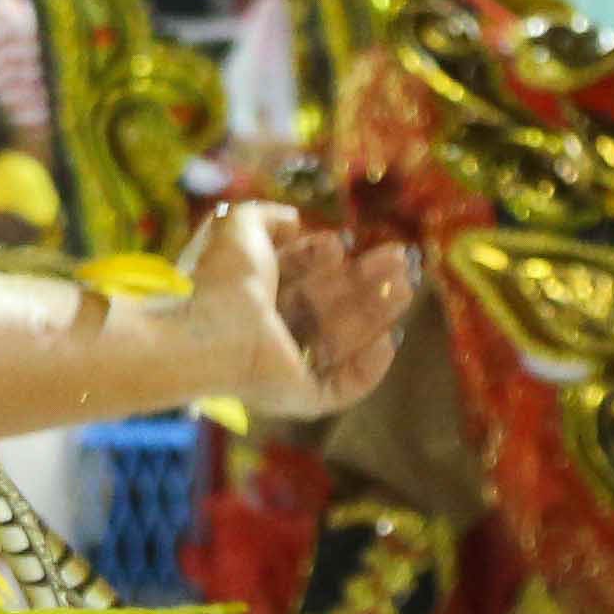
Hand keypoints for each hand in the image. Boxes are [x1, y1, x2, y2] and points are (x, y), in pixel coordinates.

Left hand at [181, 202, 412, 419]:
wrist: (208, 333)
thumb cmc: (220, 279)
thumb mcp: (237, 228)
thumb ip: (264, 217)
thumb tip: (293, 220)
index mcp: (250, 294)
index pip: (297, 275)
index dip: (321, 256)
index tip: (343, 241)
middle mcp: (268, 331)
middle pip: (327, 305)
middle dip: (364, 280)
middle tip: (399, 259)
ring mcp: (285, 367)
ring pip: (342, 340)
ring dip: (376, 313)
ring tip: (406, 286)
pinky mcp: (299, 396)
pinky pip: (342, 386)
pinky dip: (368, 368)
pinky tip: (390, 339)